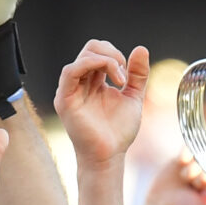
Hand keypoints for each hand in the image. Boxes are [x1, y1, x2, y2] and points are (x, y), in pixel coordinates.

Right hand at [55, 40, 147, 169]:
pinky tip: (110, 76)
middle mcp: (80, 83)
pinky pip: (71, 71)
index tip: (127, 75)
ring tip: (120, 78)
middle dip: (112, 54)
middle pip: (90, 49)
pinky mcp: (65, 99)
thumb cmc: (118, 132)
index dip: (115, 55)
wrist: (109, 156)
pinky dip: (91, 64)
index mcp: (93, 81)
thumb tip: (141, 48)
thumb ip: (137, 74)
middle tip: (124, 76)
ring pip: (83, 57)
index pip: (98, 52)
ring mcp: (70, 90)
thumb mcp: (133, 97)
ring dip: (106, 60)